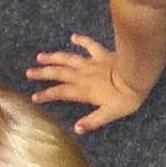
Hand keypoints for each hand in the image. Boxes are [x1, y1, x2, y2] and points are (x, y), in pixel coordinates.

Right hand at [27, 34, 149, 134]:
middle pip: (58, 73)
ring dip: (54, 57)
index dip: (46, 95)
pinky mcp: (102, 54)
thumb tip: (77, 129)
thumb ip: (93, 121)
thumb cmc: (125, 98)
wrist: (137, 77)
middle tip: (29, 72)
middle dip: (42, 73)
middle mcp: (83, 75)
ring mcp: (91, 63)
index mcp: (83, 90)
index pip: (60, 93)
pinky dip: (81, 40)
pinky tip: (73, 37)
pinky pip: (89, 45)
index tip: (34, 97)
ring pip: (68, 58)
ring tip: (40, 56)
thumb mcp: (109, 114)